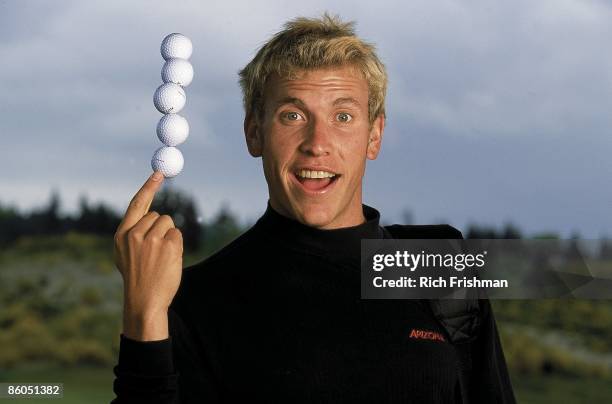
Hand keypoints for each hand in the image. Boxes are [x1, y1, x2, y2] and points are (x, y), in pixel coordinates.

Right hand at [113, 171, 182, 340]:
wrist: (144, 301)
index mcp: (121, 235)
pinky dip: (176, 245)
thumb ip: (134, 233)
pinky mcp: (168, 245)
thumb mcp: (126, 253)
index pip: (137, 204)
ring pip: (169, 223)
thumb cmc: (138, 277)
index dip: (148, 187)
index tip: (158, 173)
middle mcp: (134, 234)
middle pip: (158, 215)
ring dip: (169, 236)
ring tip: (160, 258)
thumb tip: (152, 214)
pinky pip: (178, 234)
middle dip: (161, 228)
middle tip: (155, 252)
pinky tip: (168, 261)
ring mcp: (151, 239)